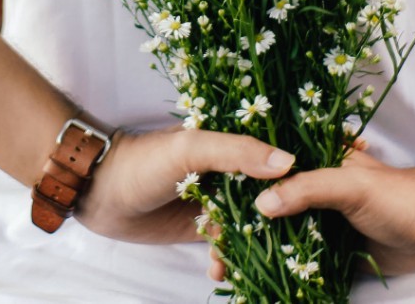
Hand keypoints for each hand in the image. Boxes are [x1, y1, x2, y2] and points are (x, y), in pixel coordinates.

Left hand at [75, 127, 296, 244]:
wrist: (98, 191)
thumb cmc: (142, 161)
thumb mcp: (190, 149)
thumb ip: (235, 152)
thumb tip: (288, 163)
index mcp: (229, 143)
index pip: (274, 158)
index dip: (295, 178)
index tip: (317, 198)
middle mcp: (228, 172)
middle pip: (267, 197)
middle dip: (279, 221)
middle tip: (291, 244)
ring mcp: (215, 201)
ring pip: (250, 226)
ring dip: (253, 247)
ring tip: (250, 263)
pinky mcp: (200, 227)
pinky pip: (226, 246)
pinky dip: (228, 260)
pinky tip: (221, 271)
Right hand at [207, 143, 414, 282]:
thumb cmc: (399, 195)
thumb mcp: (350, 184)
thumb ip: (307, 190)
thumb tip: (261, 206)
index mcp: (308, 160)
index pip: (259, 169)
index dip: (231, 186)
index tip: (204, 206)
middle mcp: (306, 186)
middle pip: (259, 205)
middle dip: (232, 228)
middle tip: (210, 250)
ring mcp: (315, 218)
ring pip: (273, 234)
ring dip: (249, 252)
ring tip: (222, 271)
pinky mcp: (326, 247)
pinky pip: (293, 258)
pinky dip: (274, 269)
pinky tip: (251, 280)